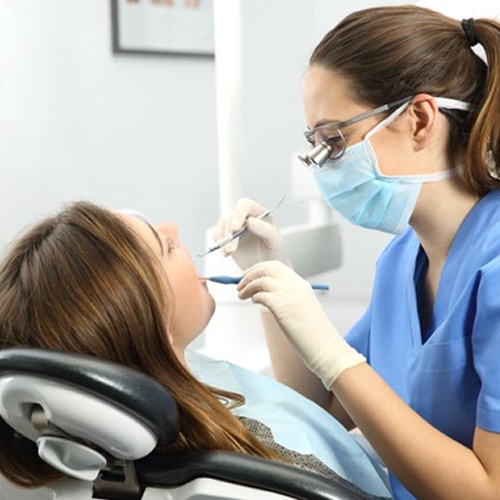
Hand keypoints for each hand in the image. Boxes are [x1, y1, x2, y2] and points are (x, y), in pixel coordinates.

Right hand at [210, 198, 286, 269]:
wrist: (264, 264)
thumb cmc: (272, 251)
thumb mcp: (275, 242)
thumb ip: (266, 230)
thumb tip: (250, 221)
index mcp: (259, 213)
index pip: (245, 205)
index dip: (238, 214)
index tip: (235, 229)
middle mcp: (245, 216)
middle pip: (231, 217)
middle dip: (229, 234)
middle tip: (232, 250)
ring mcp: (234, 225)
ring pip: (222, 225)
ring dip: (223, 240)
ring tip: (229, 253)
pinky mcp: (225, 234)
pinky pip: (216, 233)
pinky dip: (219, 243)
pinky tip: (226, 253)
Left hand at [237, 261, 364, 388]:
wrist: (323, 345)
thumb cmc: (311, 331)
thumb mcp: (300, 307)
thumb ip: (285, 297)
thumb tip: (262, 293)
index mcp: (299, 283)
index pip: (275, 267)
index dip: (259, 269)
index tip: (249, 276)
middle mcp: (294, 284)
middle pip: (266, 268)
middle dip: (250, 273)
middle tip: (240, 282)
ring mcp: (287, 293)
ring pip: (260, 280)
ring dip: (247, 286)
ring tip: (241, 294)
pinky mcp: (280, 304)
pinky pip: (260, 295)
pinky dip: (253, 296)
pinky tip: (253, 302)